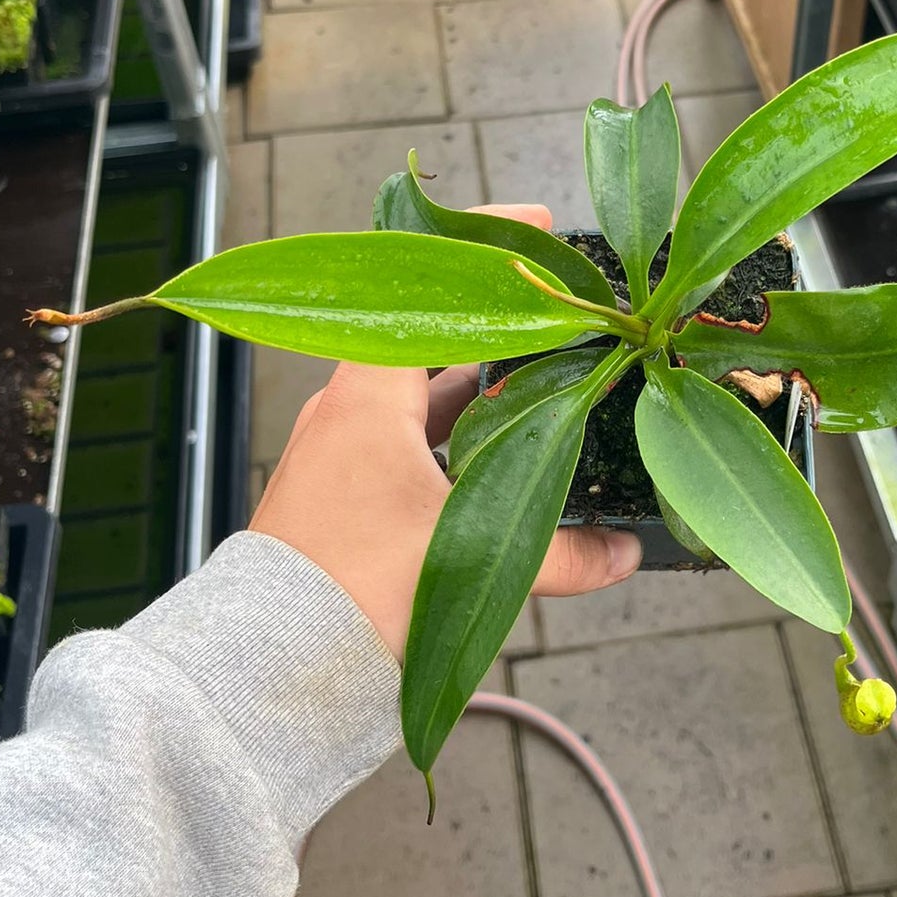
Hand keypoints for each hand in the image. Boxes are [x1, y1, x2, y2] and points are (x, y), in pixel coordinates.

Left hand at [249, 204, 642, 659]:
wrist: (269, 671)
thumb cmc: (353, 590)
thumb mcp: (466, 558)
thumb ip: (561, 554)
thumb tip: (626, 554)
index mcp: (366, 395)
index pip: (424, 287)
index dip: (483, 249)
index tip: (538, 225)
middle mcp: (348, 412)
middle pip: (435, 341)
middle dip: (503, 328)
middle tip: (567, 317)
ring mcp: (342, 456)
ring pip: (424, 401)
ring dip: (485, 393)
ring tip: (554, 386)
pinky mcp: (344, 501)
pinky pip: (411, 448)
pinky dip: (460, 446)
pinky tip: (505, 467)